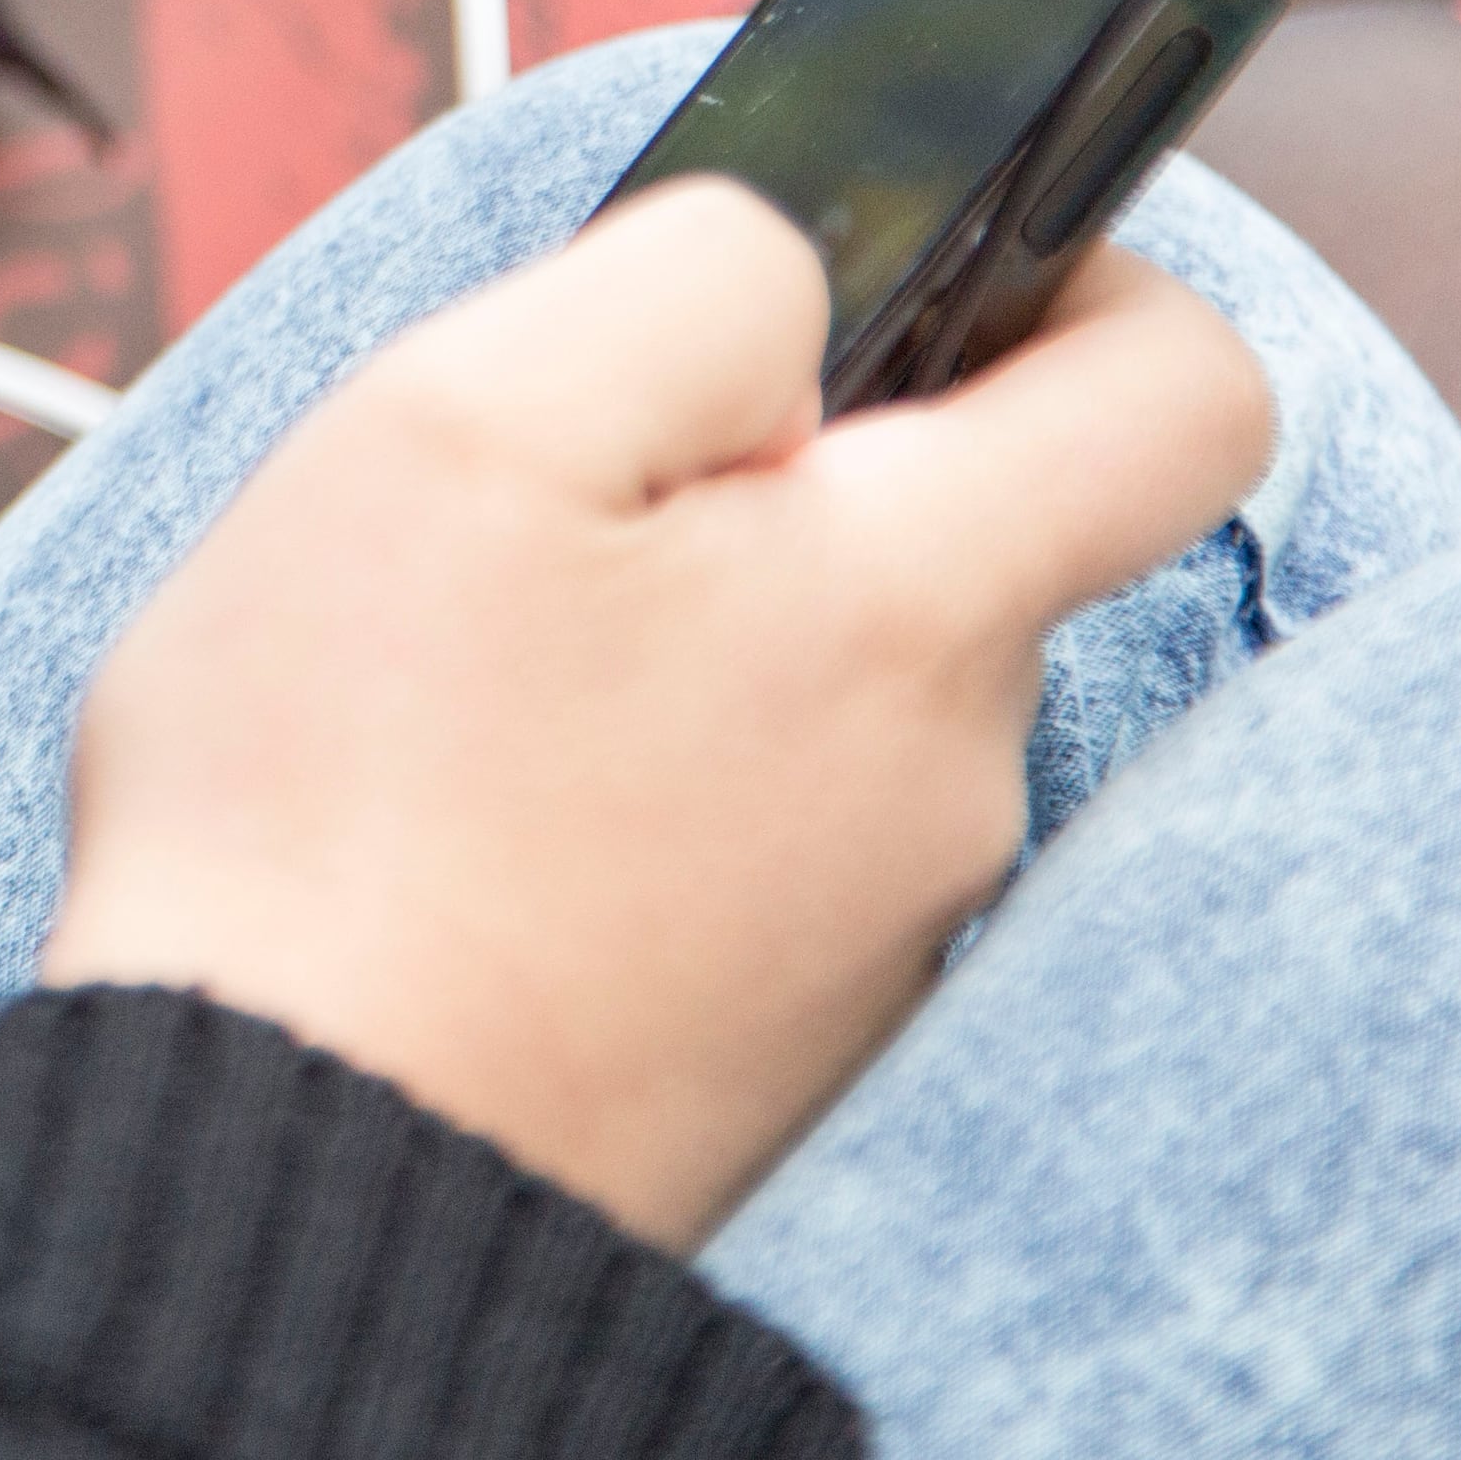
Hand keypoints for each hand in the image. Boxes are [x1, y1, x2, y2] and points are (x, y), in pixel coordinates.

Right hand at [43, 183, 1268, 1249]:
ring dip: (672, 643)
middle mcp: (951, 787)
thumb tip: (794, 291)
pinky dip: (625, 800)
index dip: (1082, 281)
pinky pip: (740, 847)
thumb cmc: (340, 800)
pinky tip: (457, 824)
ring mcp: (871, 945)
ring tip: (455, 686)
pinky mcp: (770, 1056)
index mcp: (917, 608)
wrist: (274, 1178)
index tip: (907, 282)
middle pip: (948, 541)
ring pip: (820, 694)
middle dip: (764, 480)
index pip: (1186, 392)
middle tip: (537, 508)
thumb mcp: (462, 417)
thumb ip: (692, 284)